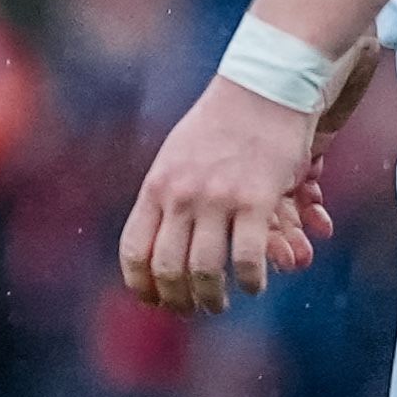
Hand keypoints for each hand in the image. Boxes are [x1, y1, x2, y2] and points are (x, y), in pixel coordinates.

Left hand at [119, 76, 341, 316]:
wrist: (262, 87)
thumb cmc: (221, 125)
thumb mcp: (177, 156)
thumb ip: (166, 195)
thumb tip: (155, 235)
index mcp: (156, 186)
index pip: (134, 250)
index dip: (141, 286)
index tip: (155, 302)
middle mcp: (181, 195)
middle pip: (167, 269)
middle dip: (178, 300)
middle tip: (193, 309)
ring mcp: (216, 198)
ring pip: (205, 271)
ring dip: (212, 298)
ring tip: (220, 304)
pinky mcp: (255, 199)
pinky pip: (247, 258)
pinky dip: (251, 281)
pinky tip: (255, 285)